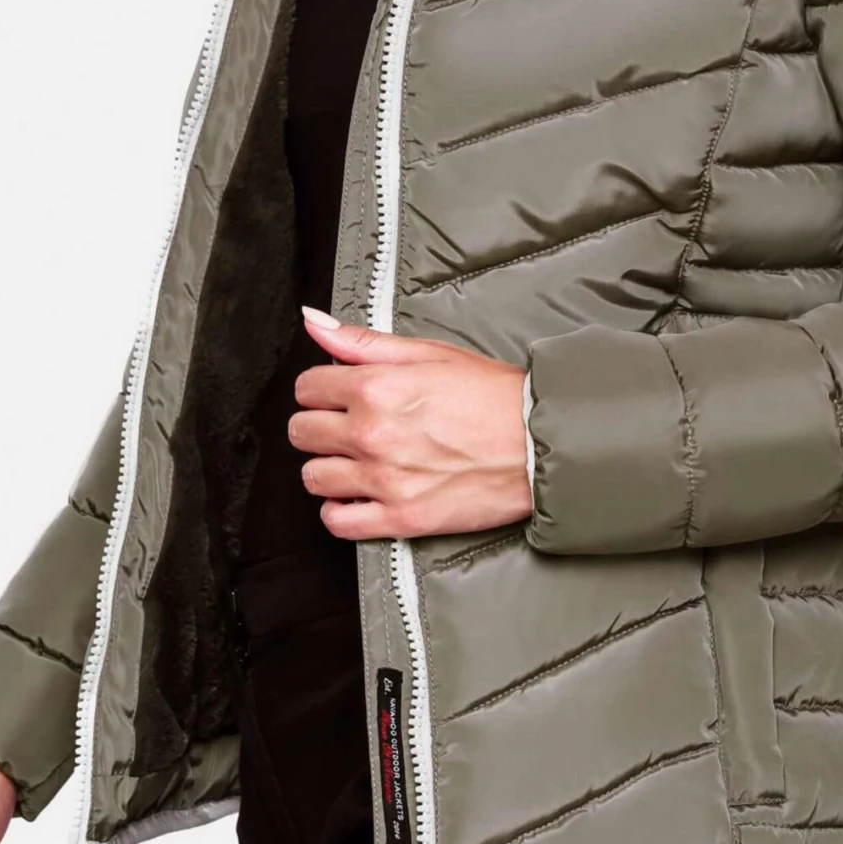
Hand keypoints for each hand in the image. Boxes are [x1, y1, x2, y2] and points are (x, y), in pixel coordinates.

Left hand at [291, 306, 530, 539]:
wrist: (539, 444)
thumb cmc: (491, 396)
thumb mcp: (429, 353)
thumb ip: (363, 341)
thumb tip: (313, 322)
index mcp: (376, 387)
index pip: (307, 387)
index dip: (322, 388)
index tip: (339, 394)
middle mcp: (372, 434)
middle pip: (302, 432)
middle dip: (320, 425)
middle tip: (350, 425)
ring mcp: (383, 480)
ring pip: (313, 477)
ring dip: (329, 466)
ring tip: (357, 459)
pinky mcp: (400, 519)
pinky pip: (337, 521)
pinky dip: (339, 509)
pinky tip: (358, 495)